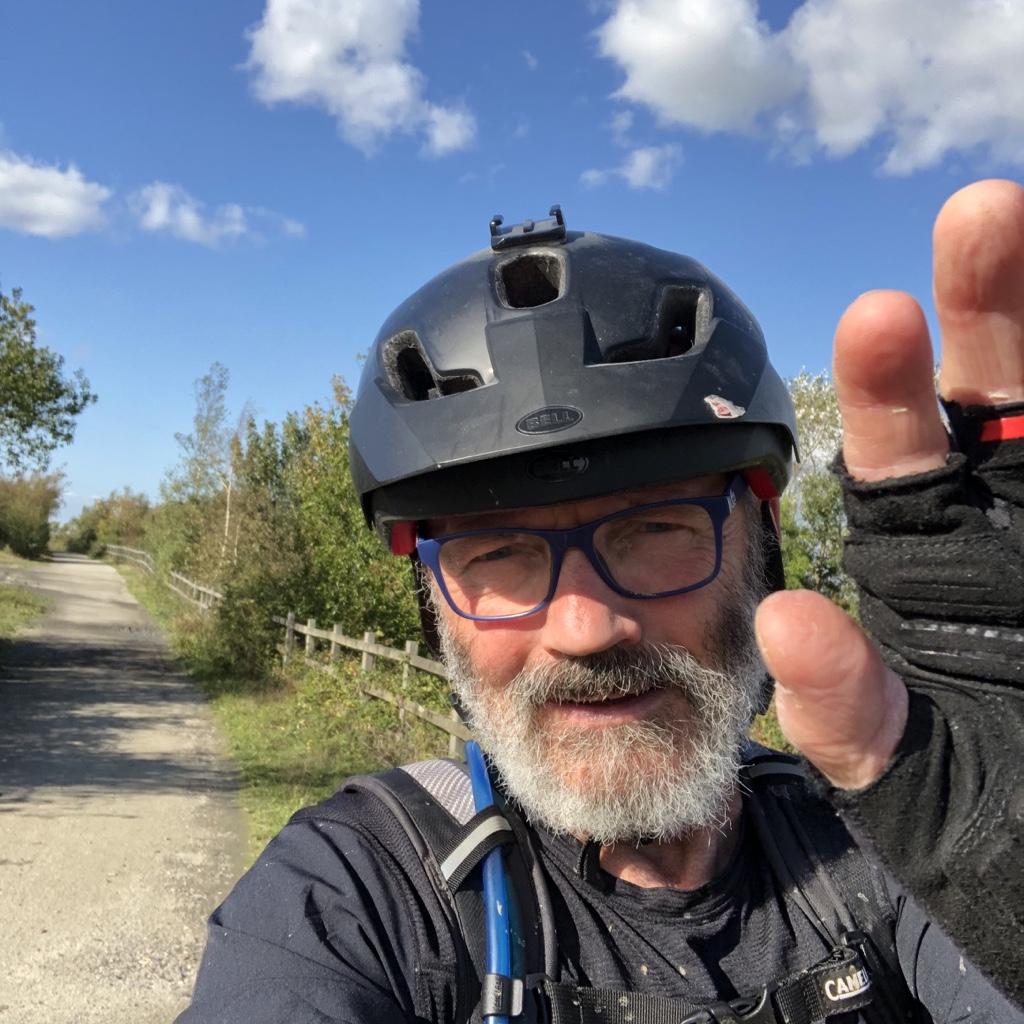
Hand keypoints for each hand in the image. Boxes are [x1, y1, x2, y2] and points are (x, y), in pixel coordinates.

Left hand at [754, 178, 1023, 788]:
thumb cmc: (991, 832)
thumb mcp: (906, 777)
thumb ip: (849, 708)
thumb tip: (783, 618)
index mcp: (930, 558)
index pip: (904, 455)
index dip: (892, 389)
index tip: (876, 311)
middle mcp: (1011, 522)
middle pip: (1005, 392)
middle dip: (997, 304)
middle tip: (983, 208)